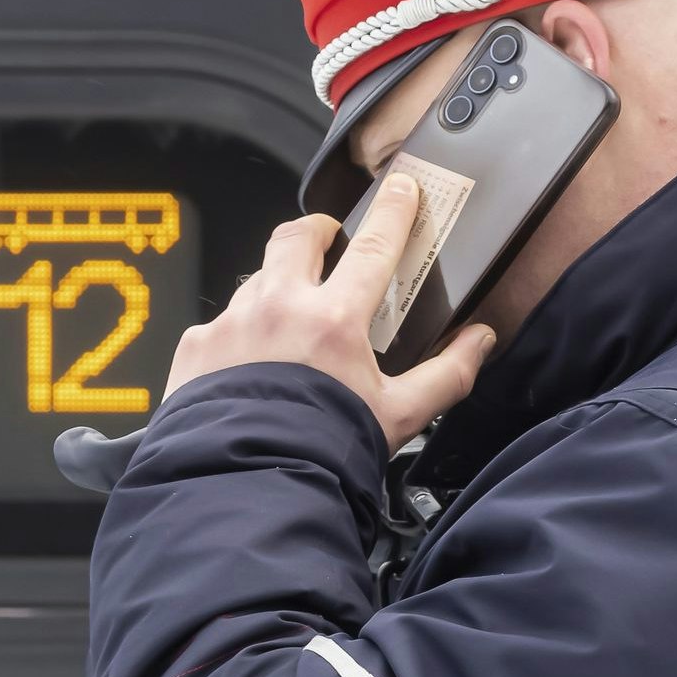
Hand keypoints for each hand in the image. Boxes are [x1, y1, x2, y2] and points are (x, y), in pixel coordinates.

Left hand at [162, 175, 497, 450]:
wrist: (247, 486)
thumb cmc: (323, 453)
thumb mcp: (400, 417)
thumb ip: (446, 374)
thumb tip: (479, 341)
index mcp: (335, 320)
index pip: (374, 246)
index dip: (393, 212)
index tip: (402, 190)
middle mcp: (280, 307)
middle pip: (297, 237)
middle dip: (317, 230)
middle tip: (330, 238)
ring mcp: (233, 323)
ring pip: (256, 279)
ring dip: (276, 286)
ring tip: (288, 318)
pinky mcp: (196, 346)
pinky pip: (219, 325)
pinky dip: (237, 336)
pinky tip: (248, 365)